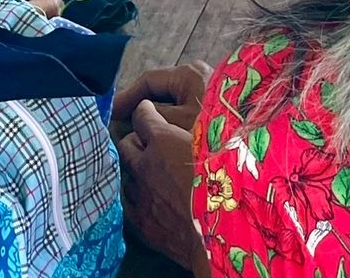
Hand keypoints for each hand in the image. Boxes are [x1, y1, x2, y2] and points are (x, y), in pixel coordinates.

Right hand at [113, 63, 208, 137]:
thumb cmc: (217, 128)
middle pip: (159, 89)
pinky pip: (181, 110)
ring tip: (136, 132)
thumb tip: (136, 116)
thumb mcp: (180, 122)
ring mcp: (204, 90)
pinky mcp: (210, 106)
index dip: (128, 96)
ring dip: (154, 116)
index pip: (149, 80)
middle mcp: (196, 76)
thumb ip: (153, 116)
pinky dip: (168, 121)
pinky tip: (159, 136)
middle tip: (120, 124)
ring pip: (170, 101)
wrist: (256, 142)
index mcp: (188, 74)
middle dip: (139, 107)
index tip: (112, 111)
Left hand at [119, 98, 205, 269]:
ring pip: (125, 172)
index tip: (148, 110)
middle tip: (148, 143)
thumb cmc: (224, 189)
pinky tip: (148, 197)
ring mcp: (139, 194)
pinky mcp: (139, 221)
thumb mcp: (217, 150)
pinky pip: (128, 200)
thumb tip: (200, 123)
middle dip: (137, 140)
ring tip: (150, 173)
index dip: (146, 111)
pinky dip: (136, 195)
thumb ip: (200, 135)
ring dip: (136, 169)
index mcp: (163, 142)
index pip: (142, 115)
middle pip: (127, 143)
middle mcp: (144, 165)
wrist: (218, 239)